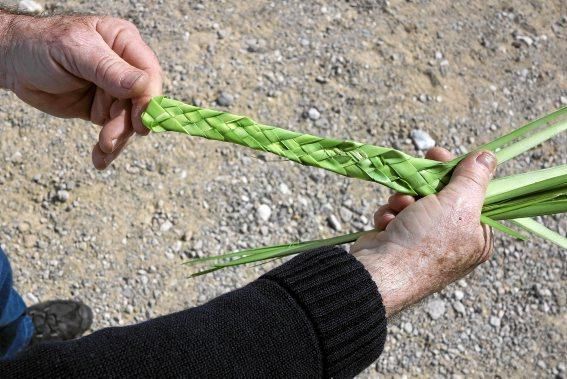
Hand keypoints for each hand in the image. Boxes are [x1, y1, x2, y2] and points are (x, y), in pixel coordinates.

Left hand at [0, 14, 161, 168]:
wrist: (14, 63)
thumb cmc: (41, 45)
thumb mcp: (74, 51)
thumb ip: (109, 69)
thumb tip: (143, 86)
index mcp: (124, 43)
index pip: (149, 74)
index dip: (148, 99)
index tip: (139, 121)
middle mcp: (125, 68)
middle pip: (141, 103)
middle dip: (127, 124)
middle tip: (110, 140)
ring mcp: (115, 91)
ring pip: (129, 121)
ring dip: (117, 140)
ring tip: (102, 151)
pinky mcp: (103, 111)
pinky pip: (115, 132)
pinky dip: (108, 148)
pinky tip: (100, 158)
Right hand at [351, 148, 495, 317]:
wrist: (383, 272)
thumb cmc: (426, 241)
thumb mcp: (459, 203)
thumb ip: (473, 178)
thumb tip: (487, 157)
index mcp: (476, 236)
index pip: (472, 194)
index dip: (456, 172)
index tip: (440, 155)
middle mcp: (451, 240)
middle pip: (440, 196)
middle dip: (424, 185)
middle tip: (417, 167)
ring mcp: (422, 242)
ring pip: (414, 203)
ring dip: (403, 200)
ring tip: (399, 208)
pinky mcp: (398, 241)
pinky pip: (396, 216)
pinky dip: (389, 215)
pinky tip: (387, 223)